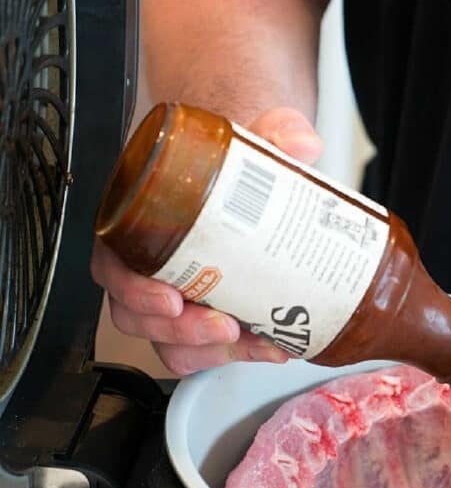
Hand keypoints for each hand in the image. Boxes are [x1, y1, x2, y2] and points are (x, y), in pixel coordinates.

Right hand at [91, 107, 323, 375]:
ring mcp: (172, 299)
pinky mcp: (200, 321)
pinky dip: (235, 355)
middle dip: (181, 332)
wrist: (253, 181)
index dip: (135, 290)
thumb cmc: (231, 167)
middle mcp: (145, 266)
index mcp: (137, 221)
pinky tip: (268, 345)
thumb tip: (301, 144)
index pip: (113, 265)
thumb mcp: (251, 141)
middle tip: (223, 327)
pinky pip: (202, 352)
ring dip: (210, 351)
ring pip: (169, 343)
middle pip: (139, 317)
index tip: (172, 300)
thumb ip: (276, 133)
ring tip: (254, 341)